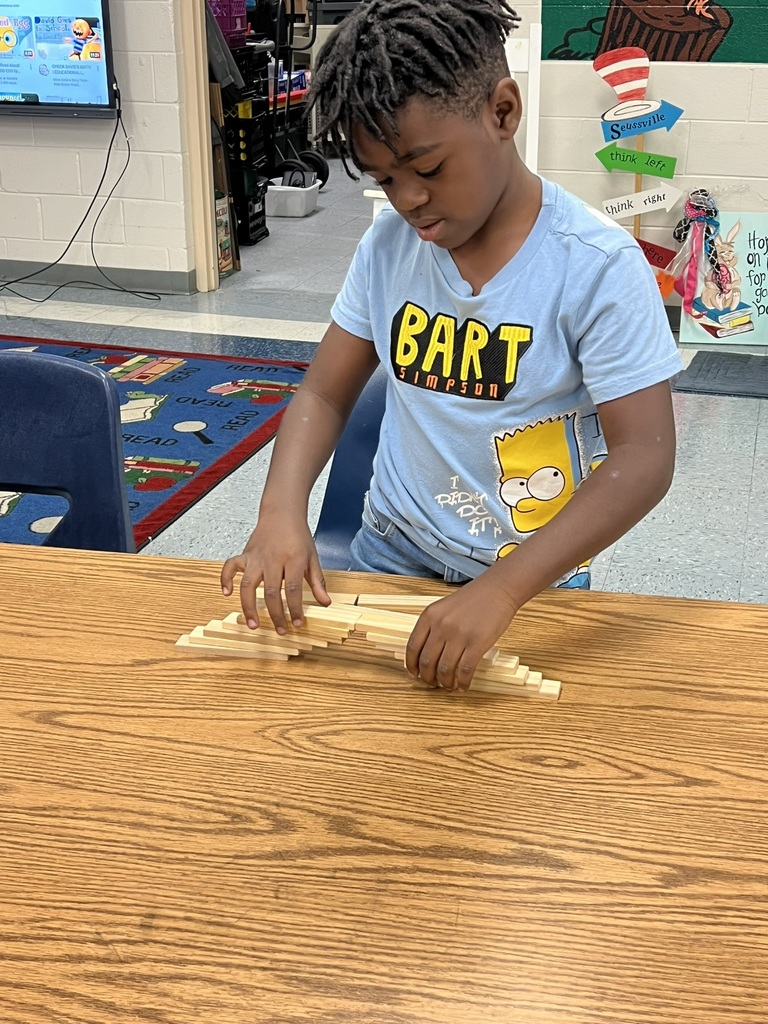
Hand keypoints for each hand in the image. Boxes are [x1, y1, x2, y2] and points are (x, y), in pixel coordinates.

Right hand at [220, 512, 329, 632]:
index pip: (293, 589)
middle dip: (276, 614)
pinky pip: (230, 567)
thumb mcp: (312, 557)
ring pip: (248, 584)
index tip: (297, 623)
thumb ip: (317, 581)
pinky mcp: (245, 554)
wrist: (282, 512)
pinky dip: (226, 579)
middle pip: (271, 591)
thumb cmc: (298, 535)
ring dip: (249, 606)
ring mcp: (256, 557)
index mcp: (292, 559)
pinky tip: (227, 593)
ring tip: (253, 624)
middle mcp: (272, 559)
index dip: (295, 609)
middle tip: (280, 630)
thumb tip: (325, 603)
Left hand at [405, 576, 518, 690]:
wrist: (498, 589)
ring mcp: (459, 635)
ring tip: (449, 686)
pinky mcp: (477, 643)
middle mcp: (441, 625)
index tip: (415, 675)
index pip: (413, 647)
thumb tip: (426, 654)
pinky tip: (464, 685)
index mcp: (429, 616)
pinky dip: (463, 682)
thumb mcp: (445, 608)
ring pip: (445, 669)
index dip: (412, 666)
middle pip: (427, 662)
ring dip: (446, 683)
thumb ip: (433, 627)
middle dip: (428, 678)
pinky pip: (465, 670)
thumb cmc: (473, 599)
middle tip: (433, 684)